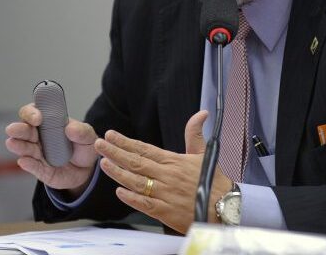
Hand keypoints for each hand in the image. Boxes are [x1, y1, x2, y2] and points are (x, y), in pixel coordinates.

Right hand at [5, 103, 98, 196]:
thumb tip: (70, 128)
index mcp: (49, 123)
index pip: (35, 112)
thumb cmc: (84, 148)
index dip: (32, 112)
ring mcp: (37, 153)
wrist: (86, 171)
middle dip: (19, 129)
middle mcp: (39, 136)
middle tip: (13, 129)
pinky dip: (28, 163)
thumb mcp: (89, 137)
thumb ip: (82, 131)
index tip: (37, 117)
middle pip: (24, 129)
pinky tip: (23, 161)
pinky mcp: (39, 169)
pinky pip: (32, 166)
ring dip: (18, 145)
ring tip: (12, 143)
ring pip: (24, 148)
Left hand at [94, 110, 233, 233]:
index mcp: (174, 161)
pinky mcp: (165, 212)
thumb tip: (201, 113)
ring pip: (136, 181)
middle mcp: (166, 175)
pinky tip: (119, 192)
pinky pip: (144, 204)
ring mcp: (164, 193)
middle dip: (115, 152)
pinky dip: (131, 198)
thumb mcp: (204, 154)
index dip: (126, 142)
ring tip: (104, 163)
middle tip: (99, 144)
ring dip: (118, 172)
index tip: (111, 134)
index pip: (145, 148)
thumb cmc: (214, 181)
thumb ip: (195, 134)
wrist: (226, 206)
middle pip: (136, 162)